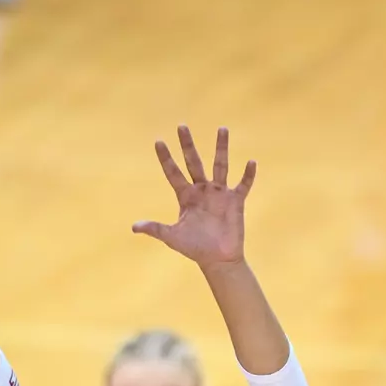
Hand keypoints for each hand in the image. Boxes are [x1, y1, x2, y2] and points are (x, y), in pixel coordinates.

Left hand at [132, 126, 255, 267]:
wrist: (218, 260)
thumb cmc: (194, 248)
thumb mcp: (172, 237)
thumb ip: (155, 229)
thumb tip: (134, 227)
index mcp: (186, 196)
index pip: (173, 173)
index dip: (166, 158)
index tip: (158, 141)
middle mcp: (202, 190)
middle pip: (193, 162)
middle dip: (187, 145)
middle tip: (181, 126)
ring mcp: (219, 193)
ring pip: (220, 165)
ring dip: (221, 148)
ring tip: (222, 129)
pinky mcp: (235, 201)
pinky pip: (243, 184)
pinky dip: (248, 174)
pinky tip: (251, 162)